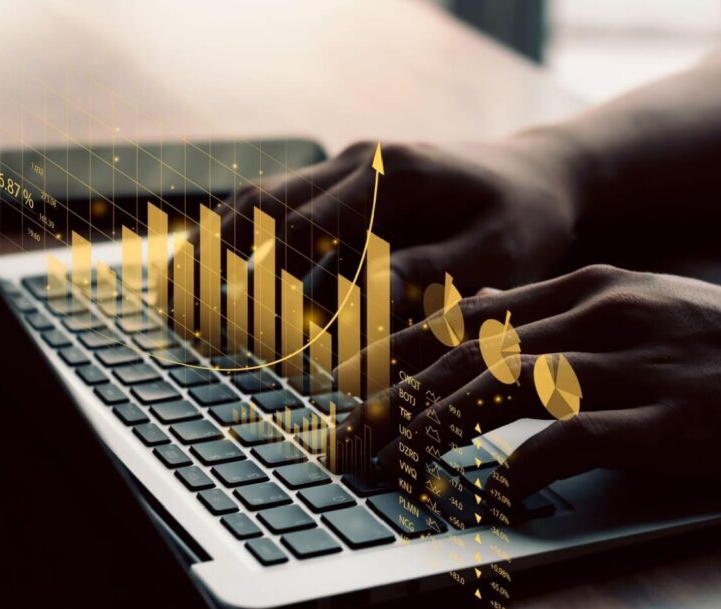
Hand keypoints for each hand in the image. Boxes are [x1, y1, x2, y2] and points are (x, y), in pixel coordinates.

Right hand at [218, 135, 582, 313]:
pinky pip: (283, 208)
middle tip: (180, 311)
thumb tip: (357, 305)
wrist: (539, 178)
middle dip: (217, 258)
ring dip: (224, 248)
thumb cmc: (522, 221)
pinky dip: (249, 243)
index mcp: (388, 175)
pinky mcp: (348, 186)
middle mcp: (357, 162)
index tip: (240, 334)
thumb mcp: (491, 254)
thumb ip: (425, 274)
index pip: (300, 226)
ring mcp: (348, 168)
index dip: (265, 283)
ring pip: (261, 200)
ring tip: (184, 301)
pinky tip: (228, 282)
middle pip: (261, 204)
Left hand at [338, 265, 720, 501]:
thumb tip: (472, 328)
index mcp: (586, 288)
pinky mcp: (666, 420)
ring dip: (436, 435)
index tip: (357, 396)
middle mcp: (598, 317)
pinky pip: (570, 441)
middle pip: (470, 358)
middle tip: (352, 447)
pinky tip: (491, 497)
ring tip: (394, 472)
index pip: (468, 319)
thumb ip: (554, 316)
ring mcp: (632, 365)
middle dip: (399, 405)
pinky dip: (519, 469)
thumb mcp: (633, 305)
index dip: (403, 359)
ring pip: (503, 391)